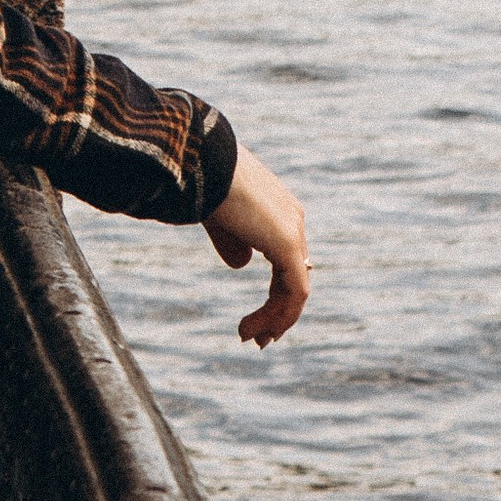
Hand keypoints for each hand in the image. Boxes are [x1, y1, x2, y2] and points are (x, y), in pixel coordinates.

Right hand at [204, 147, 309, 346]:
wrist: (205, 161)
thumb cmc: (205, 181)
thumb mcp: (218, 216)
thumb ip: (232, 240)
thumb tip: (242, 264)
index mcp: (279, 210)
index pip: (286, 259)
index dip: (274, 292)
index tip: (253, 316)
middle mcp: (292, 219)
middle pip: (294, 277)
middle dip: (276, 311)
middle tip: (256, 339)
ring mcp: (293, 232)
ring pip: (295, 290)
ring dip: (274, 319)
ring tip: (250, 340)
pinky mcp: (288, 245)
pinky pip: (293, 293)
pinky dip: (278, 316)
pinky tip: (257, 329)